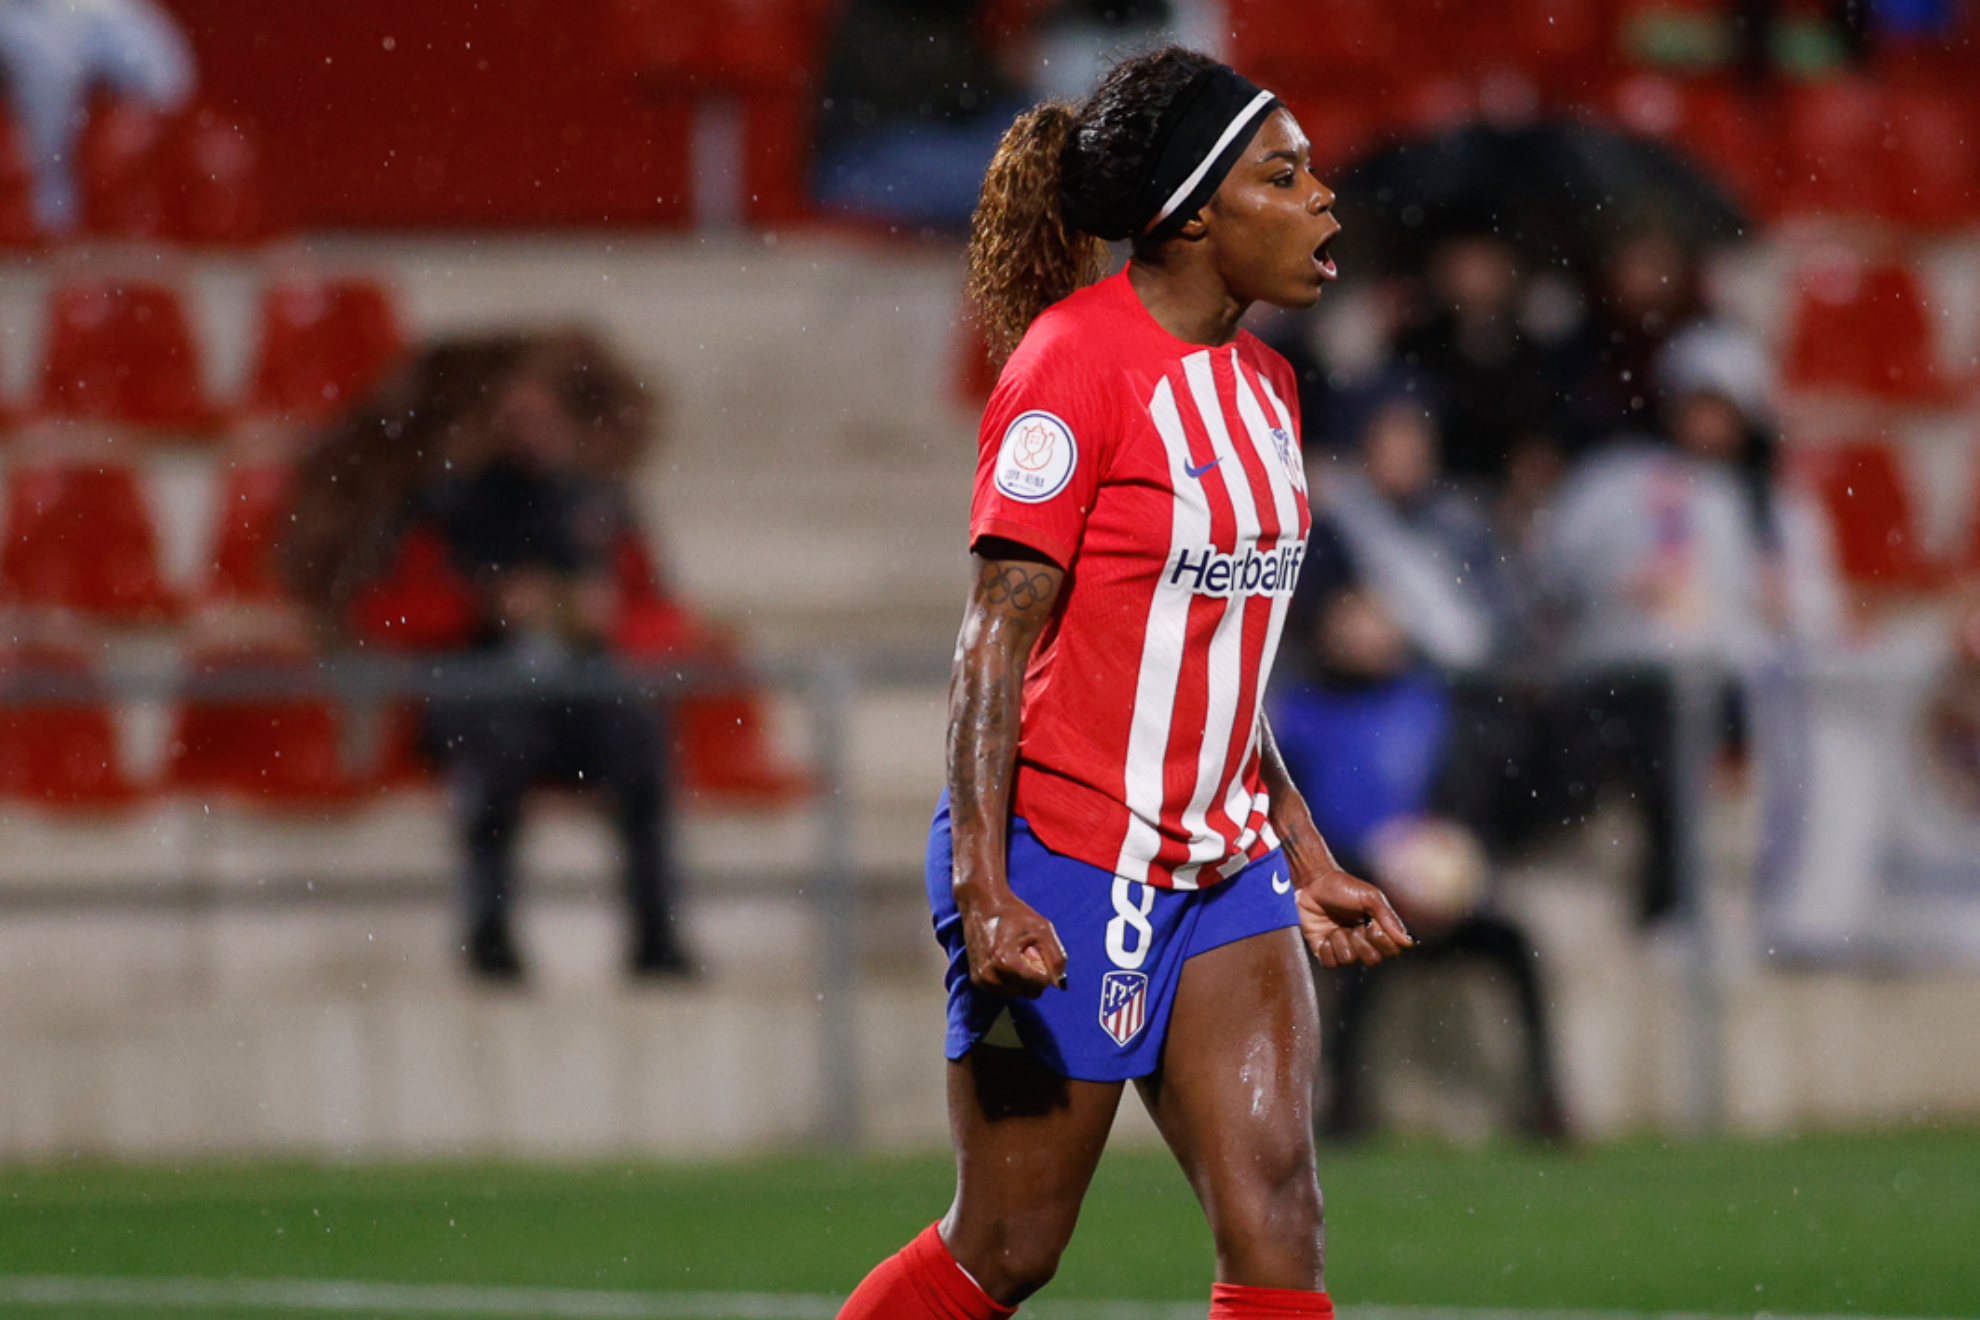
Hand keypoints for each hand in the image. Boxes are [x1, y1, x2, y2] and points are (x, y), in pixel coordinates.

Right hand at [957, 885, 1067, 998]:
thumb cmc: (1014, 914)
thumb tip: (1060, 985)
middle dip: (1033, 976)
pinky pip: (1005, 990)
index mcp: (1005, 963)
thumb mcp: (1043, 929)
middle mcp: (990, 977)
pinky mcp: (977, 981)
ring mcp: (982, 981)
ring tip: (1013, 955)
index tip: (1035, 950)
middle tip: (1025, 952)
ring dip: (1022, 979)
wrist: (981, 904)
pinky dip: (1010, 979)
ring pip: (1018, 993)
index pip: (1040, 985)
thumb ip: (1056, 958)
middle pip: (1030, 992)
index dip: (1044, 968)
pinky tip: (1004, 960)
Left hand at [1295, 863, 1412, 968]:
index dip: (1382, 941)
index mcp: (1377, 930)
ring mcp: (1342, 947)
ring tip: (1335, 926)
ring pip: (1349, 961)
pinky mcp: (1323, 950)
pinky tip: (1325, 935)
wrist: (1313, 883)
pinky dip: (1327, 949)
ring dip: (1341, 941)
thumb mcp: (1371, 897)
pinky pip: (1330, 964)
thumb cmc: (1343, 886)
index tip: (1372, 924)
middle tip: (1354, 926)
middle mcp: (1362, 942)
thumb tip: (1409, 942)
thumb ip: (1389, 919)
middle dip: (1361, 943)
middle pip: (1373, 960)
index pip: (1392, 951)